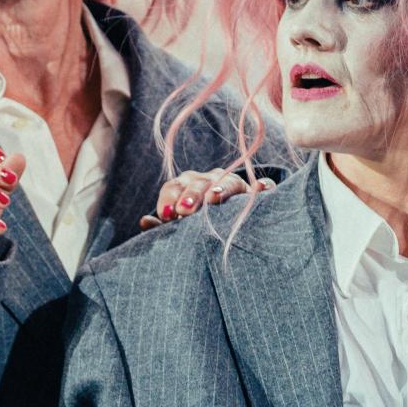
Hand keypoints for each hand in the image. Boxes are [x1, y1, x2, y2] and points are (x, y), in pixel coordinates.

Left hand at [139, 168, 254, 231]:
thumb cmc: (196, 225)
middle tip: (185, 210)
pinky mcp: (257, 193)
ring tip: (215, 198)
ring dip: (221, 188)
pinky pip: (263, 187)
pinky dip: (263, 187)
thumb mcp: (178, 226)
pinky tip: (261, 189)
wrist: (229, 224)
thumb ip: (162, 225)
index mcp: (186, 186)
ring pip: (227, 181)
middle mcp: (209, 181)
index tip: (166, 215)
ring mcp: (234, 185)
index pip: (175, 186)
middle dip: (191, 195)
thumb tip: (144, 221)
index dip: (169, 198)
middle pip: (199, 182)